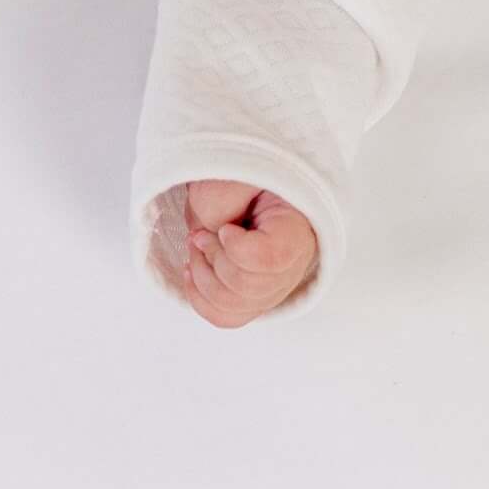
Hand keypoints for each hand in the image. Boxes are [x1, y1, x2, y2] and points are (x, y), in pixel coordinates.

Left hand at [178, 179, 318, 327]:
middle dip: (212, 258)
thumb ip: (225, 193)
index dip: (236, 247)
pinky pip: (225, 316)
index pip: (269, 258)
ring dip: (201, 275)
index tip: (225, 228)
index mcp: (297, 230)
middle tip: (199, 234)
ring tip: (194, 247)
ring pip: (231, 305)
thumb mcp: (238, 171)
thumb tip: (211, 230)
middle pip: (246, 285)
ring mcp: (272, 288)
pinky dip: (199, 297)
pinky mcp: (252, 299)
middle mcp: (291, 267)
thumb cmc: (247, 177)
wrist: (252, 187)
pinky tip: (191, 271)